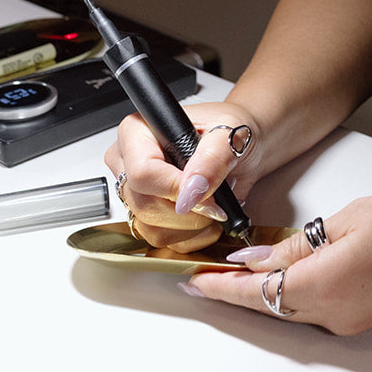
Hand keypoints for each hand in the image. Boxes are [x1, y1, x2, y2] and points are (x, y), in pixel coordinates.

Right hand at [103, 100, 264, 253]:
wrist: (242, 145)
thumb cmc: (230, 131)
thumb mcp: (229, 135)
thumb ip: (212, 159)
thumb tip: (192, 189)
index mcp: (138, 130)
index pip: (142, 172)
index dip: (175, 189)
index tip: (206, 194)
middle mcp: (129, 161)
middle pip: (145, 205)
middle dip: (190, 211)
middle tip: (219, 199)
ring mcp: (135, 191)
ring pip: (152, 229)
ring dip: (193, 226)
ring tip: (216, 204)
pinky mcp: (145, 215)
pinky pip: (163, 241)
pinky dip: (193, 236)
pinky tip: (208, 217)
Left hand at [181, 186, 371, 331]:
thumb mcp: (355, 218)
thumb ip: (301, 243)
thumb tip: (260, 258)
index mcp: (325, 286)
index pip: (254, 291)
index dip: (219, 286)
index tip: (192, 279)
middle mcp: (334, 314)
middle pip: (269, 304)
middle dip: (236, 288)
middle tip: (207, 269)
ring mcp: (354, 320)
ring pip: (293, 306)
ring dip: (267, 288)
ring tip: (243, 264)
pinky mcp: (370, 315)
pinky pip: (319, 305)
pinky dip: (297, 289)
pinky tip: (295, 267)